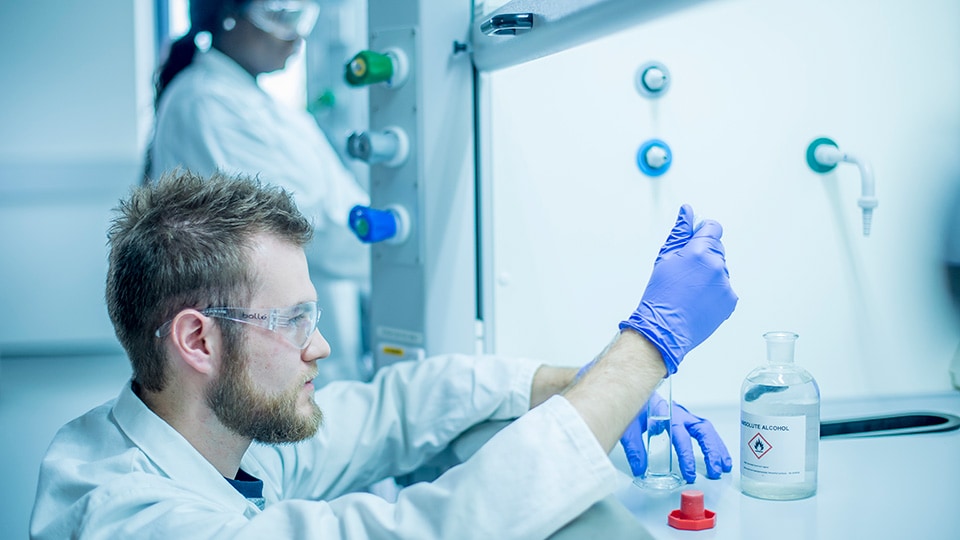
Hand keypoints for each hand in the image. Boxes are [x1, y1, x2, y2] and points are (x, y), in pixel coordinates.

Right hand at [619, 204, 737, 373]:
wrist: (663, 328)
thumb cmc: (660, 295)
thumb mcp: (665, 258)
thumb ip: (680, 232)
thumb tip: (688, 211)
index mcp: (699, 251)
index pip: (713, 228)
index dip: (703, 232)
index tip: (695, 241)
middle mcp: (716, 265)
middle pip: (717, 249)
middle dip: (704, 256)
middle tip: (685, 273)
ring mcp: (725, 284)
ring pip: (720, 270)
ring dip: (709, 275)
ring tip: (689, 290)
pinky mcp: (730, 300)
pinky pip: (725, 288)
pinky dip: (714, 292)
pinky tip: (697, 300)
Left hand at [620, 394, 731, 482]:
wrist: (636, 389)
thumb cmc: (635, 405)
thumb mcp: (629, 426)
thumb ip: (634, 447)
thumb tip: (640, 469)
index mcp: (666, 414)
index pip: (680, 435)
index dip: (686, 455)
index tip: (689, 472)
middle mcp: (679, 414)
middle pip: (701, 430)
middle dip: (710, 452)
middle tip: (714, 470)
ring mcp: (685, 416)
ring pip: (707, 430)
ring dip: (717, 448)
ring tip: (724, 466)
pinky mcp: (687, 419)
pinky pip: (705, 430)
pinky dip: (715, 443)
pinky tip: (721, 456)